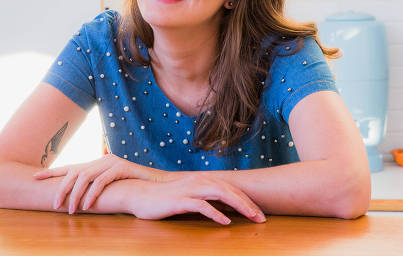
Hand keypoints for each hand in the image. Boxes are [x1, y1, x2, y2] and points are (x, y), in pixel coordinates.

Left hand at [33, 153, 172, 212]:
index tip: (34, 177)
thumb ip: (95, 187)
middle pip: (74, 172)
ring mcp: (111, 162)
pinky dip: (92, 194)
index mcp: (96, 163)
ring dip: (75, 196)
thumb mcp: (110, 187)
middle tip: (55, 206)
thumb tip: (77, 200)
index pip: (70, 167)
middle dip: (61, 189)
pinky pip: (101, 181)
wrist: (155, 183)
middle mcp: (101, 159)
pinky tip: (88, 205)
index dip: (52, 172)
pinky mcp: (121, 167)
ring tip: (71, 211)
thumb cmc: (132, 187)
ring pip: (85, 177)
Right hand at [127, 174, 266, 223]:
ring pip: (221, 195)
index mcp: (205, 180)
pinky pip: (201, 205)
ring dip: (239, 206)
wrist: (140, 195)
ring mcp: (190, 190)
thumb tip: (228, 209)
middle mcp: (200, 181)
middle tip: (262, 218)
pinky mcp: (180, 200)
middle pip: (231, 191)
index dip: (248, 200)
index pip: (232, 189)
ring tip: (251, 217)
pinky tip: (226, 222)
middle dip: (249, 204)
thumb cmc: (167, 198)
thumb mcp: (192, 197)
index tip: (260, 213)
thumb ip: (209, 200)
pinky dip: (215, 213)